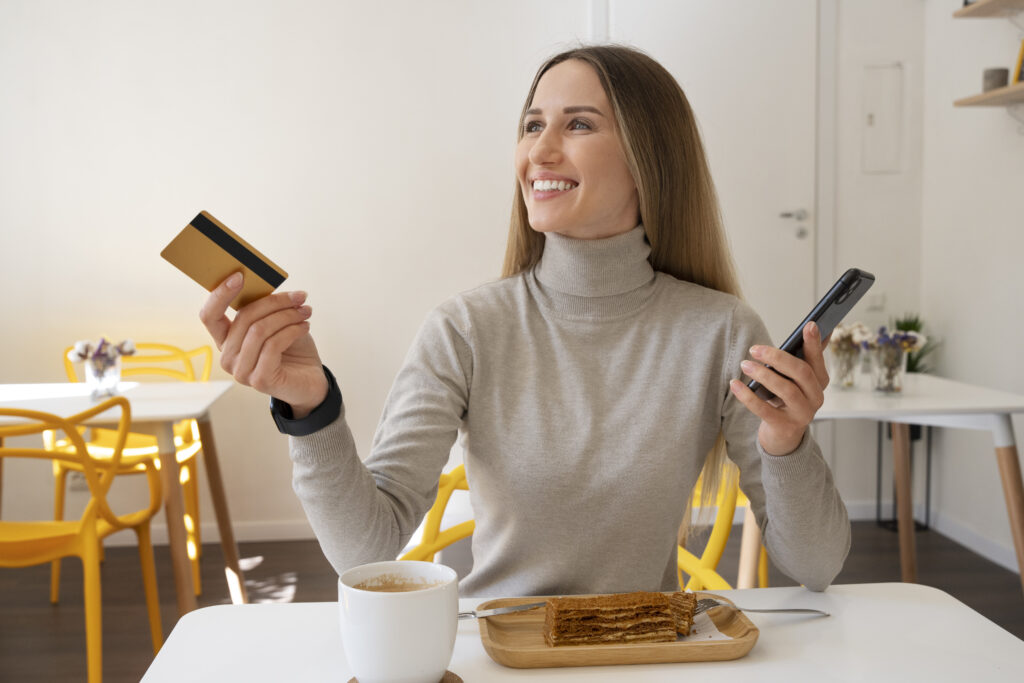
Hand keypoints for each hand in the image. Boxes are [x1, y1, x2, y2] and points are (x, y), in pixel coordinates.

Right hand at [199, 273, 327, 416]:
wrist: (310, 381)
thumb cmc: (292, 349)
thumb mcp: (276, 323)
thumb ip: (263, 308)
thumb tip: (263, 282)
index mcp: (226, 340)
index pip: (209, 315)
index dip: (220, 294)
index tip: (239, 275)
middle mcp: (228, 357)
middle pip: (244, 317)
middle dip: (275, 302)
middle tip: (299, 296)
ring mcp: (241, 371)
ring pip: (259, 330)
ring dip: (287, 316)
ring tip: (305, 311)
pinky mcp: (259, 380)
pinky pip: (273, 345)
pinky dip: (292, 331)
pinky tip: (304, 327)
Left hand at [729, 322, 830, 455]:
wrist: (783, 436)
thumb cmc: (786, 399)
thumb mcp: (796, 380)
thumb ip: (803, 357)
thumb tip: (813, 325)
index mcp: (819, 382)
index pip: (818, 360)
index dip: (814, 343)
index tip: (809, 324)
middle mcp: (816, 398)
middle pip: (801, 372)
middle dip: (777, 357)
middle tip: (754, 349)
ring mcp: (802, 414)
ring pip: (786, 390)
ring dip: (763, 374)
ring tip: (744, 364)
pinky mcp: (785, 427)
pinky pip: (764, 410)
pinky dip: (748, 396)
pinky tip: (735, 384)